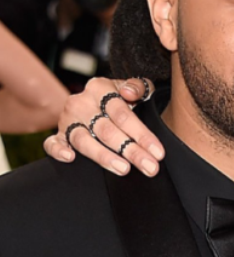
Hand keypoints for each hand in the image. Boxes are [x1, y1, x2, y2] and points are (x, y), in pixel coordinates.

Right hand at [43, 77, 163, 175]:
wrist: (100, 98)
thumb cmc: (122, 96)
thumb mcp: (135, 87)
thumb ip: (139, 86)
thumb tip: (130, 93)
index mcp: (100, 88)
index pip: (123, 114)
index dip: (142, 134)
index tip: (158, 152)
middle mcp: (81, 103)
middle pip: (107, 130)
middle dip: (131, 151)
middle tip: (149, 168)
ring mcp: (67, 119)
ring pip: (84, 140)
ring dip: (104, 157)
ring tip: (124, 169)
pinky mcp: (58, 133)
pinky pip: (52, 143)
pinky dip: (58, 151)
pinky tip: (71, 158)